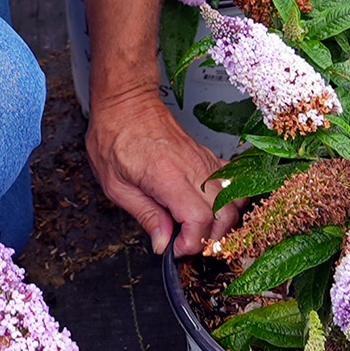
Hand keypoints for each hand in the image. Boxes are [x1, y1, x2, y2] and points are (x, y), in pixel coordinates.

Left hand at [85, 86, 239, 256]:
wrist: (126, 102)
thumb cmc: (115, 136)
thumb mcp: (116, 185)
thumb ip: (145, 216)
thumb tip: (163, 243)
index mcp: (167, 176)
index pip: (199, 219)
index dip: (191, 243)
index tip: (175, 248)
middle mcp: (193, 167)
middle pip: (224, 214)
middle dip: (209, 238)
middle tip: (186, 243)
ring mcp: (204, 160)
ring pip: (234, 199)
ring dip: (222, 222)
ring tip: (199, 230)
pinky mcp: (207, 155)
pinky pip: (232, 180)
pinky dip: (230, 199)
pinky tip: (211, 207)